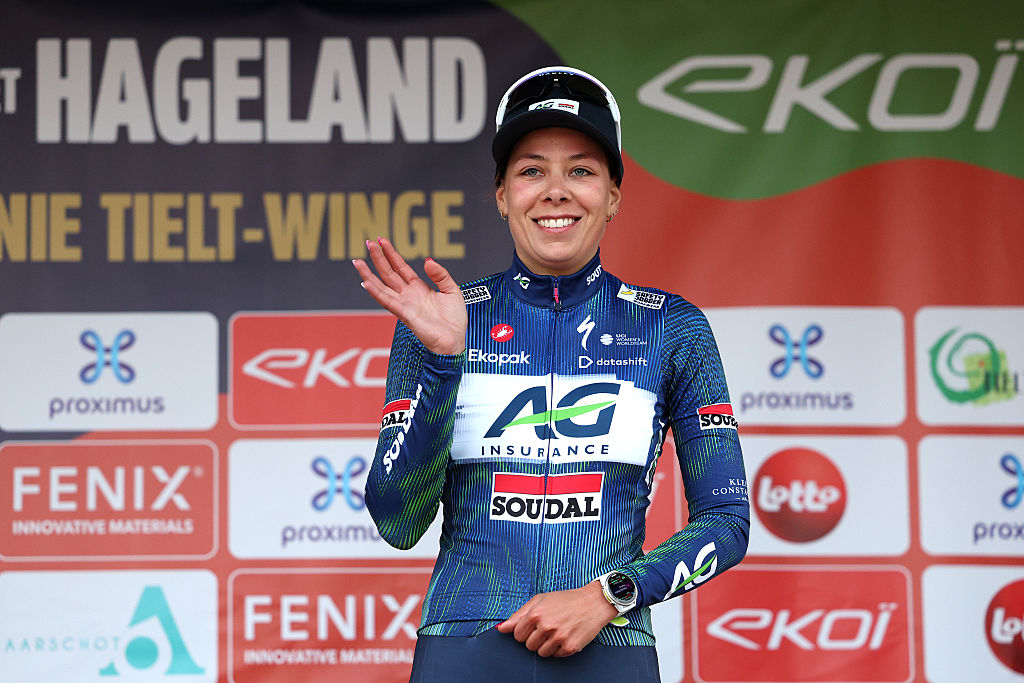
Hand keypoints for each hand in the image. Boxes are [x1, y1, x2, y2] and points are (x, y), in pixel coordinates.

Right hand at [352, 237, 466, 354]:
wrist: (454, 341)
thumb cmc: (454, 321)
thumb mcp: (452, 291)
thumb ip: (440, 275)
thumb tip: (428, 260)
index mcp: (418, 288)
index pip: (400, 267)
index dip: (391, 254)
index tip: (381, 240)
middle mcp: (408, 295)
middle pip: (388, 273)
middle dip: (378, 258)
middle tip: (368, 242)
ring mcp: (404, 305)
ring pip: (382, 286)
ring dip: (369, 274)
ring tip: (357, 261)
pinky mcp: (405, 314)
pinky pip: (388, 301)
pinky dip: (376, 292)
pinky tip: (366, 283)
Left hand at [495, 581, 617, 656]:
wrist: (593, 602)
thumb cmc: (565, 600)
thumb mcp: (540, 600)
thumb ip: (518, 615)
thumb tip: (501, 629)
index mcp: (536, 613)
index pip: (517, 635)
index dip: (525, 632)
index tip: (534, 626)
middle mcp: (547, 626)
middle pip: (529, 646)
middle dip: (535, 639)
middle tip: (548, 628)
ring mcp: (559, 638)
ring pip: (541, 653)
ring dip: (547, 646)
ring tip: (556, 632)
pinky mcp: (570, 647)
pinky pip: (556, 656)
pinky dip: (559, 649)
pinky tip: (565, 636)